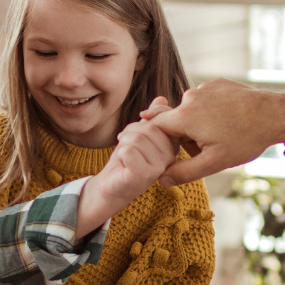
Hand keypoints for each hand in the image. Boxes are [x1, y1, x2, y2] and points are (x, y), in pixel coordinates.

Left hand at [76, 112, 180, 233]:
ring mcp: (159, 168)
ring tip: (125, 156)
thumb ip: (151, 119)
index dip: (146, 117)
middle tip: (126, 146)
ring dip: (123, 144)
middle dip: (130, 132)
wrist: (110, 186)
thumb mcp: (139, 134)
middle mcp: (171, 157)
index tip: (135, 129)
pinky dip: (119, 154)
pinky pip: (128, 151)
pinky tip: (123, 164)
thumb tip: (162, 99)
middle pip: (149, 127)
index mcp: (173, 145)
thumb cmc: (126, 160)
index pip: (164, 117)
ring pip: (137, 138)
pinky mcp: (144, 176)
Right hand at [144, 80, 284, 185]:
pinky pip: (206, 100)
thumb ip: (184, 172)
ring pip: (192, 110)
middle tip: (211, 146)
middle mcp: (190, 96)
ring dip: (200, 123)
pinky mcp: (217, 83)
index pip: (156, 126)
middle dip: (187, 135)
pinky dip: (212, 110)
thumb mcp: (214, 162)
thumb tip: (162, 179)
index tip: (162, 147)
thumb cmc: (245, 138)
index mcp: (185, 116)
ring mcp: (205, 87)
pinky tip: (230, 119)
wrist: (275, 114)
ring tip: (224, 132)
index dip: (156, 139)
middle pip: (176, 120)